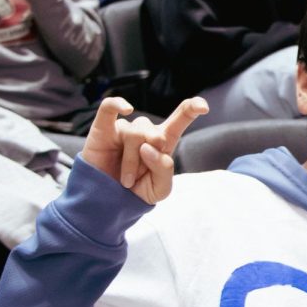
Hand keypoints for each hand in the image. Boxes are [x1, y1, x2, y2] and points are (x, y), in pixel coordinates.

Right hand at [81, 96, 208, 203]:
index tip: (204, 106)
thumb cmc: (137, 192)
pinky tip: (126, 108)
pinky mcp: (102, 129)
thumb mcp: (160, 188)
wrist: (110, 202)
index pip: (180, 118)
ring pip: (133, 132)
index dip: (192, 108)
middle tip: (139, 176)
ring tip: (126, 179)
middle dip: (149, 156)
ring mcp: (124, 129)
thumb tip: (148, 147)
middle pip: (154, 131)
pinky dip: (117, 104)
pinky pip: (109, 108)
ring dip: (131, 160)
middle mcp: (145, 131)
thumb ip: (164, 169)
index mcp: (163, 141)